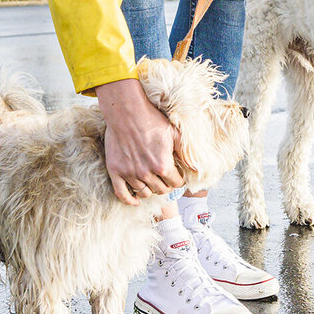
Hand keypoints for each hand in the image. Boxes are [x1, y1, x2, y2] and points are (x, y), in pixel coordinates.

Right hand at [96, 78, 184, 204]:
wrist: (126, 112)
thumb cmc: (152, 121)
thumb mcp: (175, 134)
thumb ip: (186, 153)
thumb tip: (197, 169)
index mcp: (163, 165)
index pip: (176, 183)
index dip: (179, 180)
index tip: (177, 176)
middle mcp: (146, 173)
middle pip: (161, 190)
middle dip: (166, 185)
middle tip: (165, 178)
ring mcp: (130, 173)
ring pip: (145, 193)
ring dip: (151, 189)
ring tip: (153, 182)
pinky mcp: (116, 171)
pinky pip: (122, 194)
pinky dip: (130, 200)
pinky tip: (136, 200)